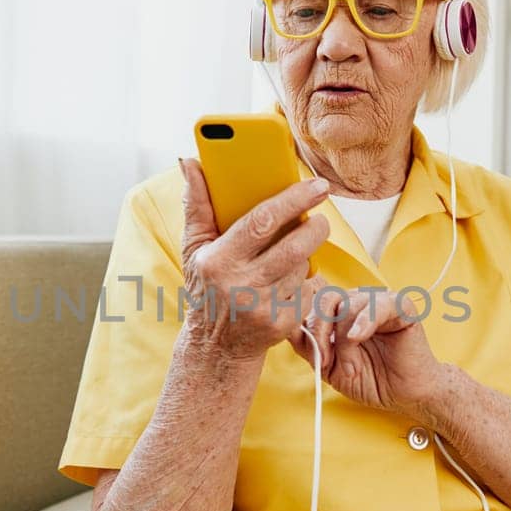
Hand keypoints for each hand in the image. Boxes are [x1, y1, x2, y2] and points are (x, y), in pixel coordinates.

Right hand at [179, 158, 331, 360]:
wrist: (216, 346)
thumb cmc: (206, 286)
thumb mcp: (194, 248)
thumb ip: (196, 205)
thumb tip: (190, 163)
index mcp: (218, 260)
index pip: (262, 221)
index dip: (293, 200)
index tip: (316, 185)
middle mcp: (241, 285)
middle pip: (293, 246)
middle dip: (314, 227)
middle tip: (319, 216)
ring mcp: (264, 307)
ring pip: (302, 267)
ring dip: (305, 254)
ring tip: (295, 249)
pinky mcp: (282, 324)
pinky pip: (308, 290)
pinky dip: (305, 280)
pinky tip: (290, 280)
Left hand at [288, 286, 444, 414]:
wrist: (404, 395)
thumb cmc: (372, 379)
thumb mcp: (329, 366)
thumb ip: (309, 346)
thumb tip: (287, 328)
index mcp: (341, 312)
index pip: (313, 302)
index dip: (307, 325)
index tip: (310, 354)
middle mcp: (358, 302)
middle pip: (326, 299)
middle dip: (319, 332)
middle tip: (324, 361)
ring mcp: (379, 301)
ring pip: (348, 306)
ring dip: (344, 342)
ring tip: (350, 367)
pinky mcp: (401, 306)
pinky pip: (377, 305)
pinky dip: (363, 322)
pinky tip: (358, 339)